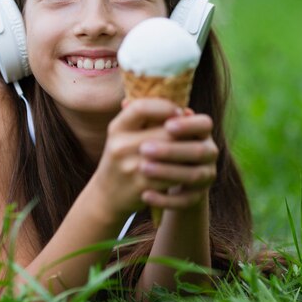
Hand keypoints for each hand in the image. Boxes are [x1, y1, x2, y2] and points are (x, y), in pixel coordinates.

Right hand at [93, 98, 182, 219]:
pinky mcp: (141, 185)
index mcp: (116, 129)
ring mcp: (131, 167)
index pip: (141, 107)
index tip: (178, 111)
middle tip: (194, 131)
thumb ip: (146, 118)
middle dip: (184, 131)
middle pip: (164, 132)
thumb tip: (182, 108)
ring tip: (195, 147)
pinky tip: (188, 166)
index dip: (164, 106)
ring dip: (187, 151)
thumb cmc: (122, 158)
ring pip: (172, 154)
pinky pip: (171, 175)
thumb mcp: (124, 135)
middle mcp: (121, 146)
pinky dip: (182, 170)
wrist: (106, 195)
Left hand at [138, 110, 217, 211]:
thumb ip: (148, 117)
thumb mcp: (154, 131)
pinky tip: (145, 195)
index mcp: (201, 132)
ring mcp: (206, 175)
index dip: (188, 125)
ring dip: (168, 172)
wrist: (165, 182)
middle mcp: (209, 152)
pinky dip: (165, 200)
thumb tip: (125, 102)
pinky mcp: (197, 197)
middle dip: (172, 150)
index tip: (167, 124)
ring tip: (143, 168)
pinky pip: (186, 201)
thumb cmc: (158, 147)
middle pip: (199, 151)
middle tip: (144, 148)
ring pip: (193, 176)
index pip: (205, 123)